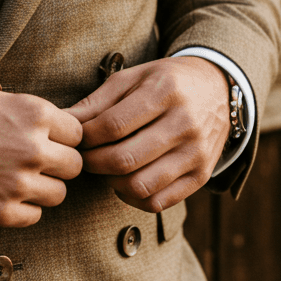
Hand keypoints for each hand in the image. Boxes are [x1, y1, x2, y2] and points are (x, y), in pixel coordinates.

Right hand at [0, 89, 83, 226]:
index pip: (77, 134)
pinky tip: (3, 195)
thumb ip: (33, 116)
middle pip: (74, 166)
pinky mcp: (0, 212)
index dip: (62, 139)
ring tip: (16, 179)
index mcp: (34, 114)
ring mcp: (17, 183)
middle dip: (58, 165)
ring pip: (58, 194)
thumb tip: (63, 133)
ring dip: (42, 189)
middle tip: (35, 164)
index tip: (47, 142)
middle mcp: (32, 148)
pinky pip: (34, 216)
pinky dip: (22, 209)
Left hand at [66, 57, 230, 211]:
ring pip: (140, 186)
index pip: (112, 126)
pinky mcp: (201, 175)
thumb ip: (97, 101)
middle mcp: (185, 123)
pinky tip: (126, 181)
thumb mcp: (133, 78)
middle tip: (85, 157)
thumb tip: (63, 121)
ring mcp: (196, 152)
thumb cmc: (166, 82)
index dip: (86, 138)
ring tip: (106, 168)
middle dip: (93, 163)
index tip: (77, 138)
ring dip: (111, 183)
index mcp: (165, 91)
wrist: (218, 89)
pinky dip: (134, 199)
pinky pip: (159, 202)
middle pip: (123, 159)